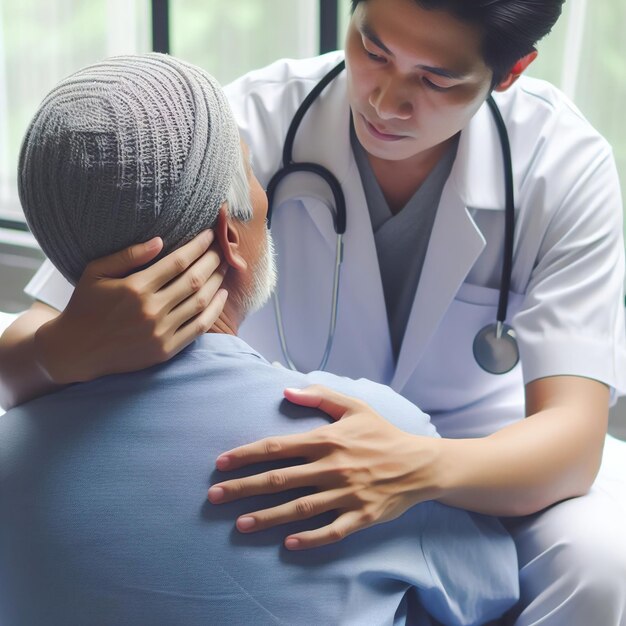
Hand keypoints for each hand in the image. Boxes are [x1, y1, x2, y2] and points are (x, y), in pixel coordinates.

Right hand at [35, 230, 227, 383]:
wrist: (78, 350)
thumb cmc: (86, 305)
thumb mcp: (96, 272)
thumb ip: (128, 255)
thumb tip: (160, 240)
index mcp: (135, 288)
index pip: (178, 262)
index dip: (198, 246)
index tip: (209, 234)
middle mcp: (151, 310)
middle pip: (194, 279)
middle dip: (213, 260)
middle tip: (223, 248)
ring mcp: (160, 332)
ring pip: (200, 301)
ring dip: (217, 281)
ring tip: (225, 266)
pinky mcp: (165, 349)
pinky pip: (199, 327)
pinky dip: (214, 310)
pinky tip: (222, 294)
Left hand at [208, 385, 443, 549]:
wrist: (420, 463)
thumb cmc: (382, 434)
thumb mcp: (354, 407)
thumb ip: (320, 395)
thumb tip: (285, 390)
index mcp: (327, 440)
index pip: (277, 447)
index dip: (246, 454)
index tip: (221, 463)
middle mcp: (332, 467)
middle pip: (279, 479)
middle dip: (244, 487)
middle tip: (215, 496)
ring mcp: (346, 493)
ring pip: (300, 508)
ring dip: (268, 516)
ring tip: (240, 523)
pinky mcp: (361, 515)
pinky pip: (332, 530)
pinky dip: (310, 538)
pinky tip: (288, 543)